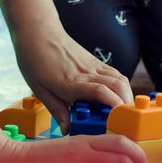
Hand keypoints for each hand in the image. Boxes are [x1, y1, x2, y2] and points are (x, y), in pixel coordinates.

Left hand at [12, 28, 132, 134]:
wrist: (38, 32)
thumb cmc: (35, 59)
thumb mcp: (39, 89)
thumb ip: (57, 110)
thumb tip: (67, 130)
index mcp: (70, 82)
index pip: (99, 92)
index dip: (113, 105)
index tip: (118, 120)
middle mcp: (86, 73)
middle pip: (117, 86)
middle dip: (126, 106)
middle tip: (124, 122)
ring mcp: (93, 66)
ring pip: (120, 79)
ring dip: (126, 96)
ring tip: (123, 113)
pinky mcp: (96, 61)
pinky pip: (116, 74)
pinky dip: (121, 87)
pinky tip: (117, 97)